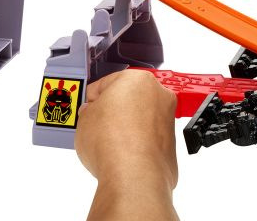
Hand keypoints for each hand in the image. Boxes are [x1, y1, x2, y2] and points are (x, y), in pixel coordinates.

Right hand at [76, 70, 179, 220]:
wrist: (133, 176)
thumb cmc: (112, 143)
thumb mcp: (84, 119)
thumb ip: (89, 111)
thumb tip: (91, 114)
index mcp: (138, 79)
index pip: (109, 82)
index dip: (94, 97)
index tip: (88, 106)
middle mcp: (159, 95)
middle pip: (130, 99)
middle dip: (114, 111)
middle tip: (97, 124)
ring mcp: (168, 121)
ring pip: (142, 120)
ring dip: (127, 128)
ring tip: (108, 144)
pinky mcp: (172, 146)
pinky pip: (148, 141)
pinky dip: (137, 146)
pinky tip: (122, 156)